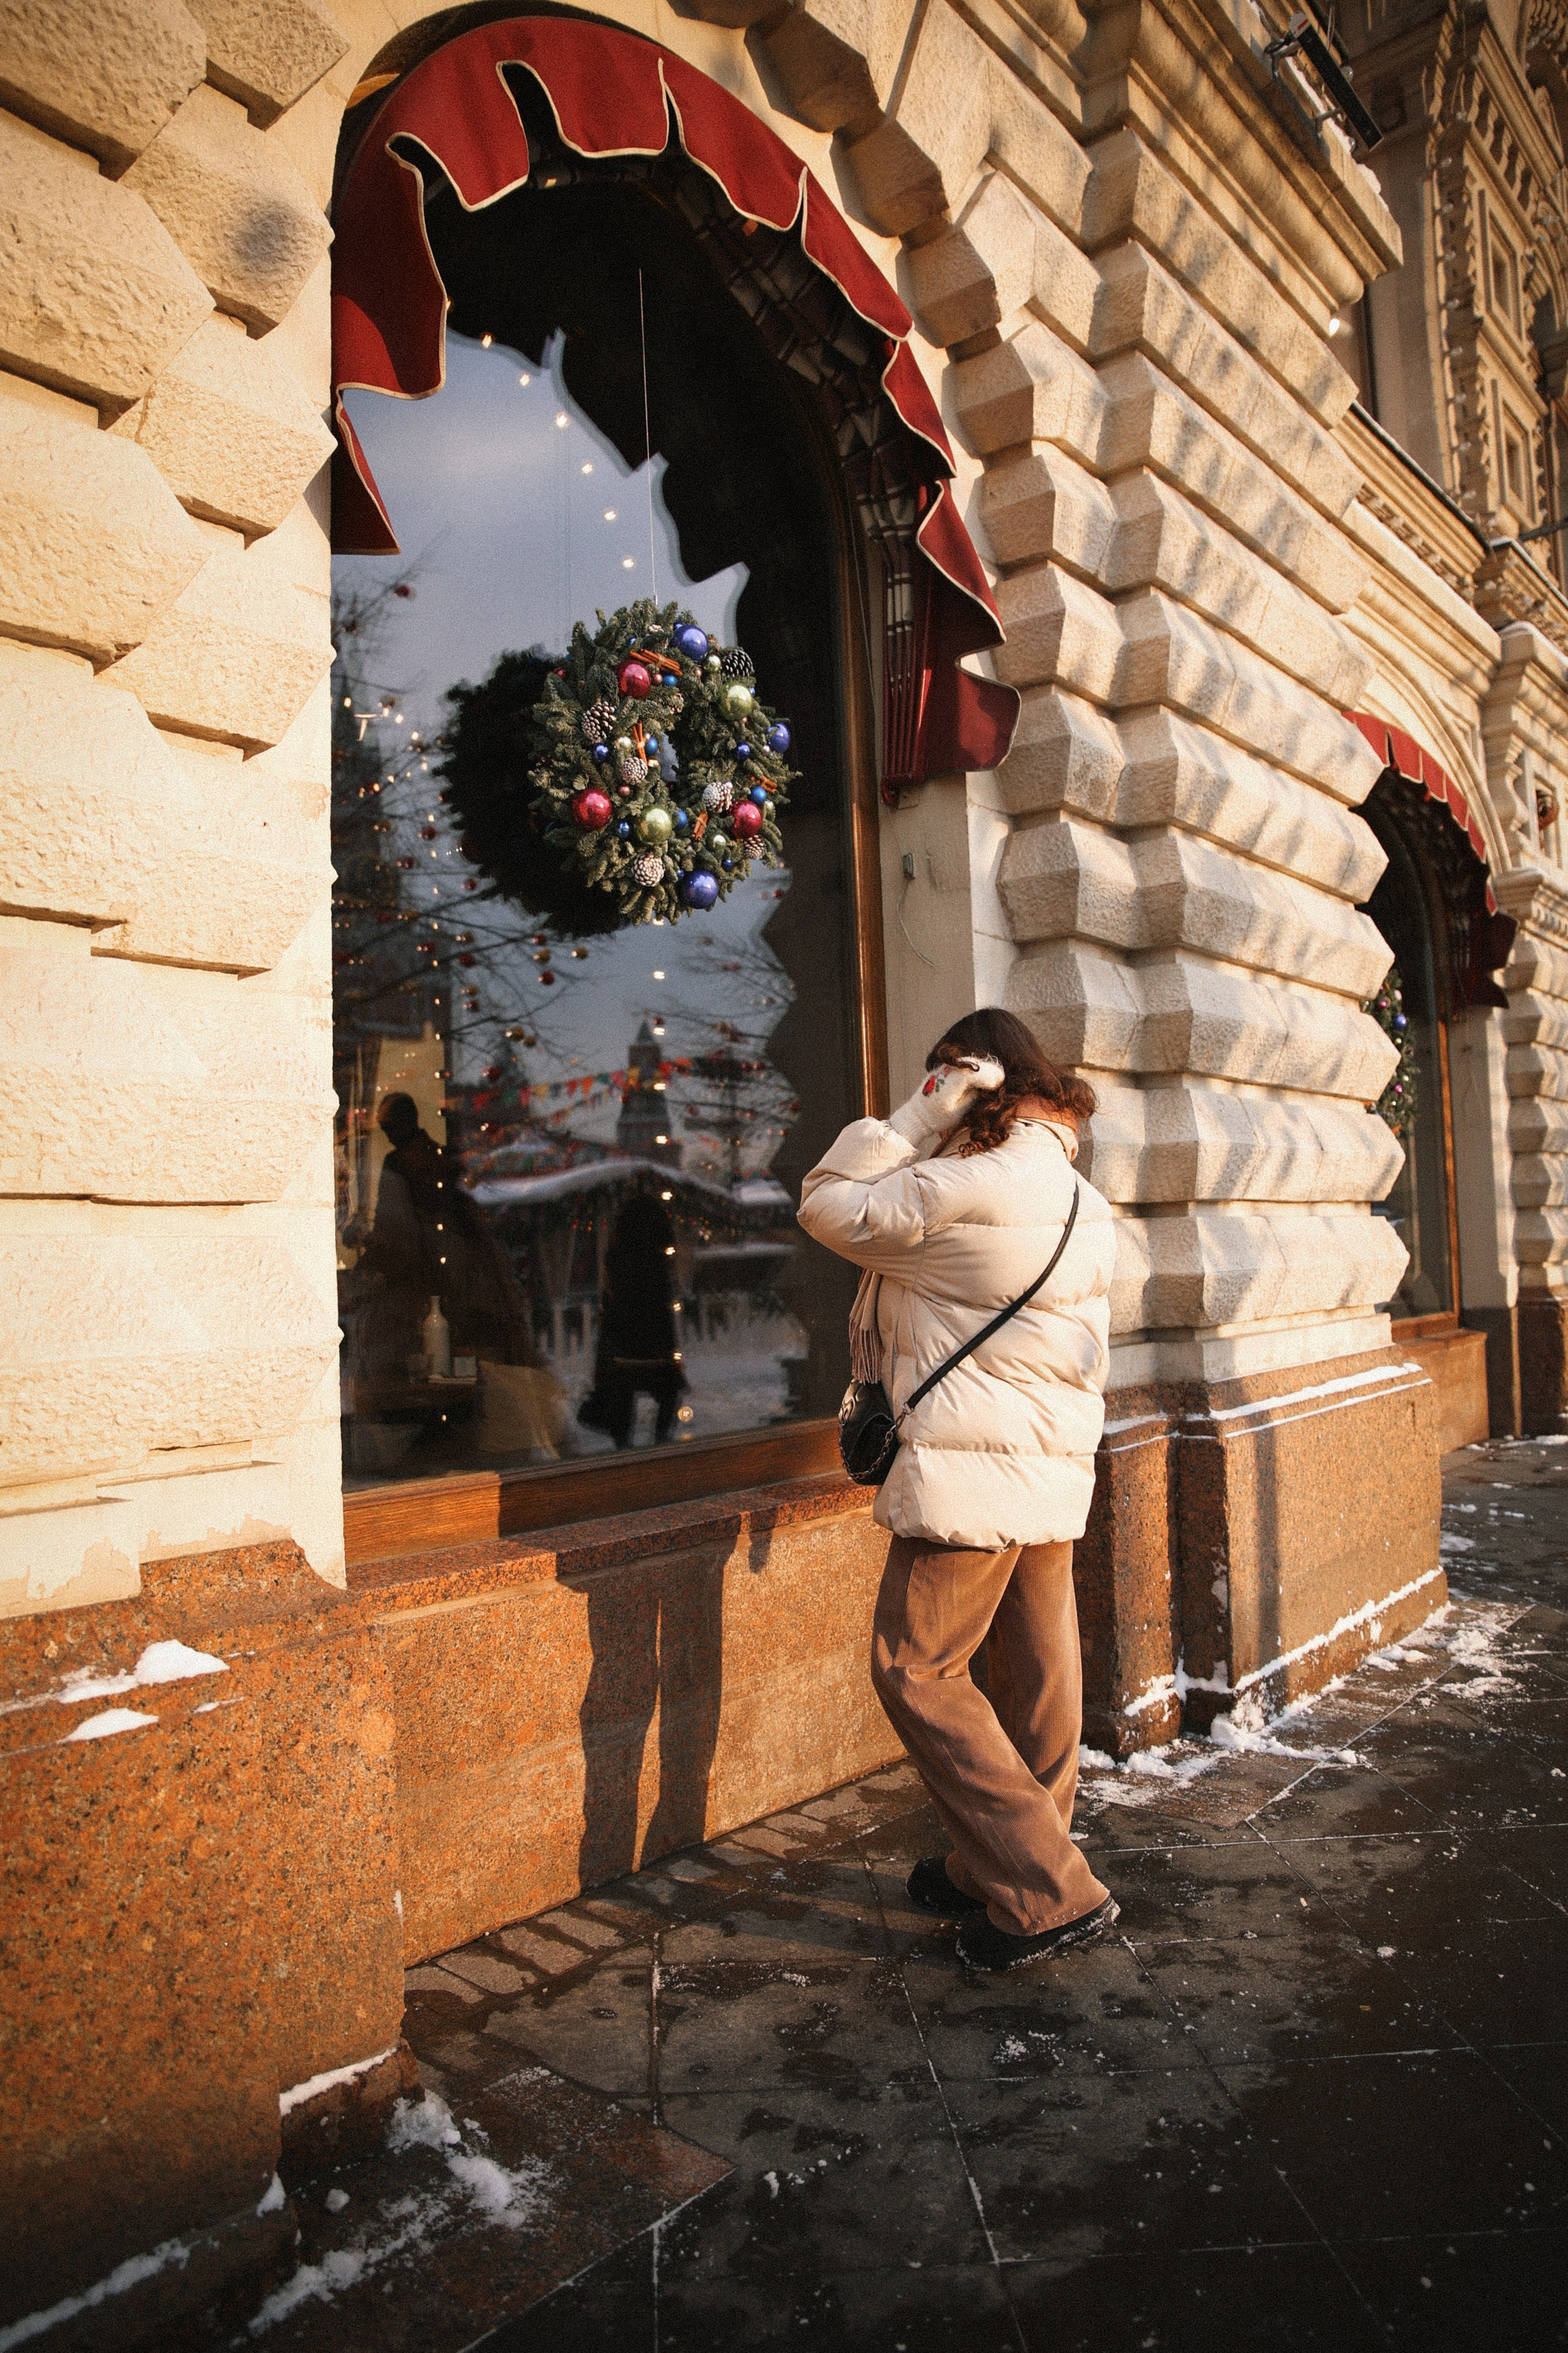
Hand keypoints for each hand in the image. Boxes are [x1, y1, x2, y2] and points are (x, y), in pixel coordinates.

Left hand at [888, 1056, 1005, 1148]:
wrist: (917, 1114)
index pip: (973, 1075)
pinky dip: (973, 1067)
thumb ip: (973, 1097)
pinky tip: (980, 1074)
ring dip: (982, 1067)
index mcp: (950, 1086)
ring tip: (993, 1075)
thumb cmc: (938, 1118)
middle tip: (1001, 1077)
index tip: (1000, 1081)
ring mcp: (943, 1068)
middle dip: (988, 1070)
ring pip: (967, 1062)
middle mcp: (946, 1073)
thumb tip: (987, 1088)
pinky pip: (961, 1064)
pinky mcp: (943, 1068)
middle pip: (972, 1065)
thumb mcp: (959, 1112)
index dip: (989, 1077)